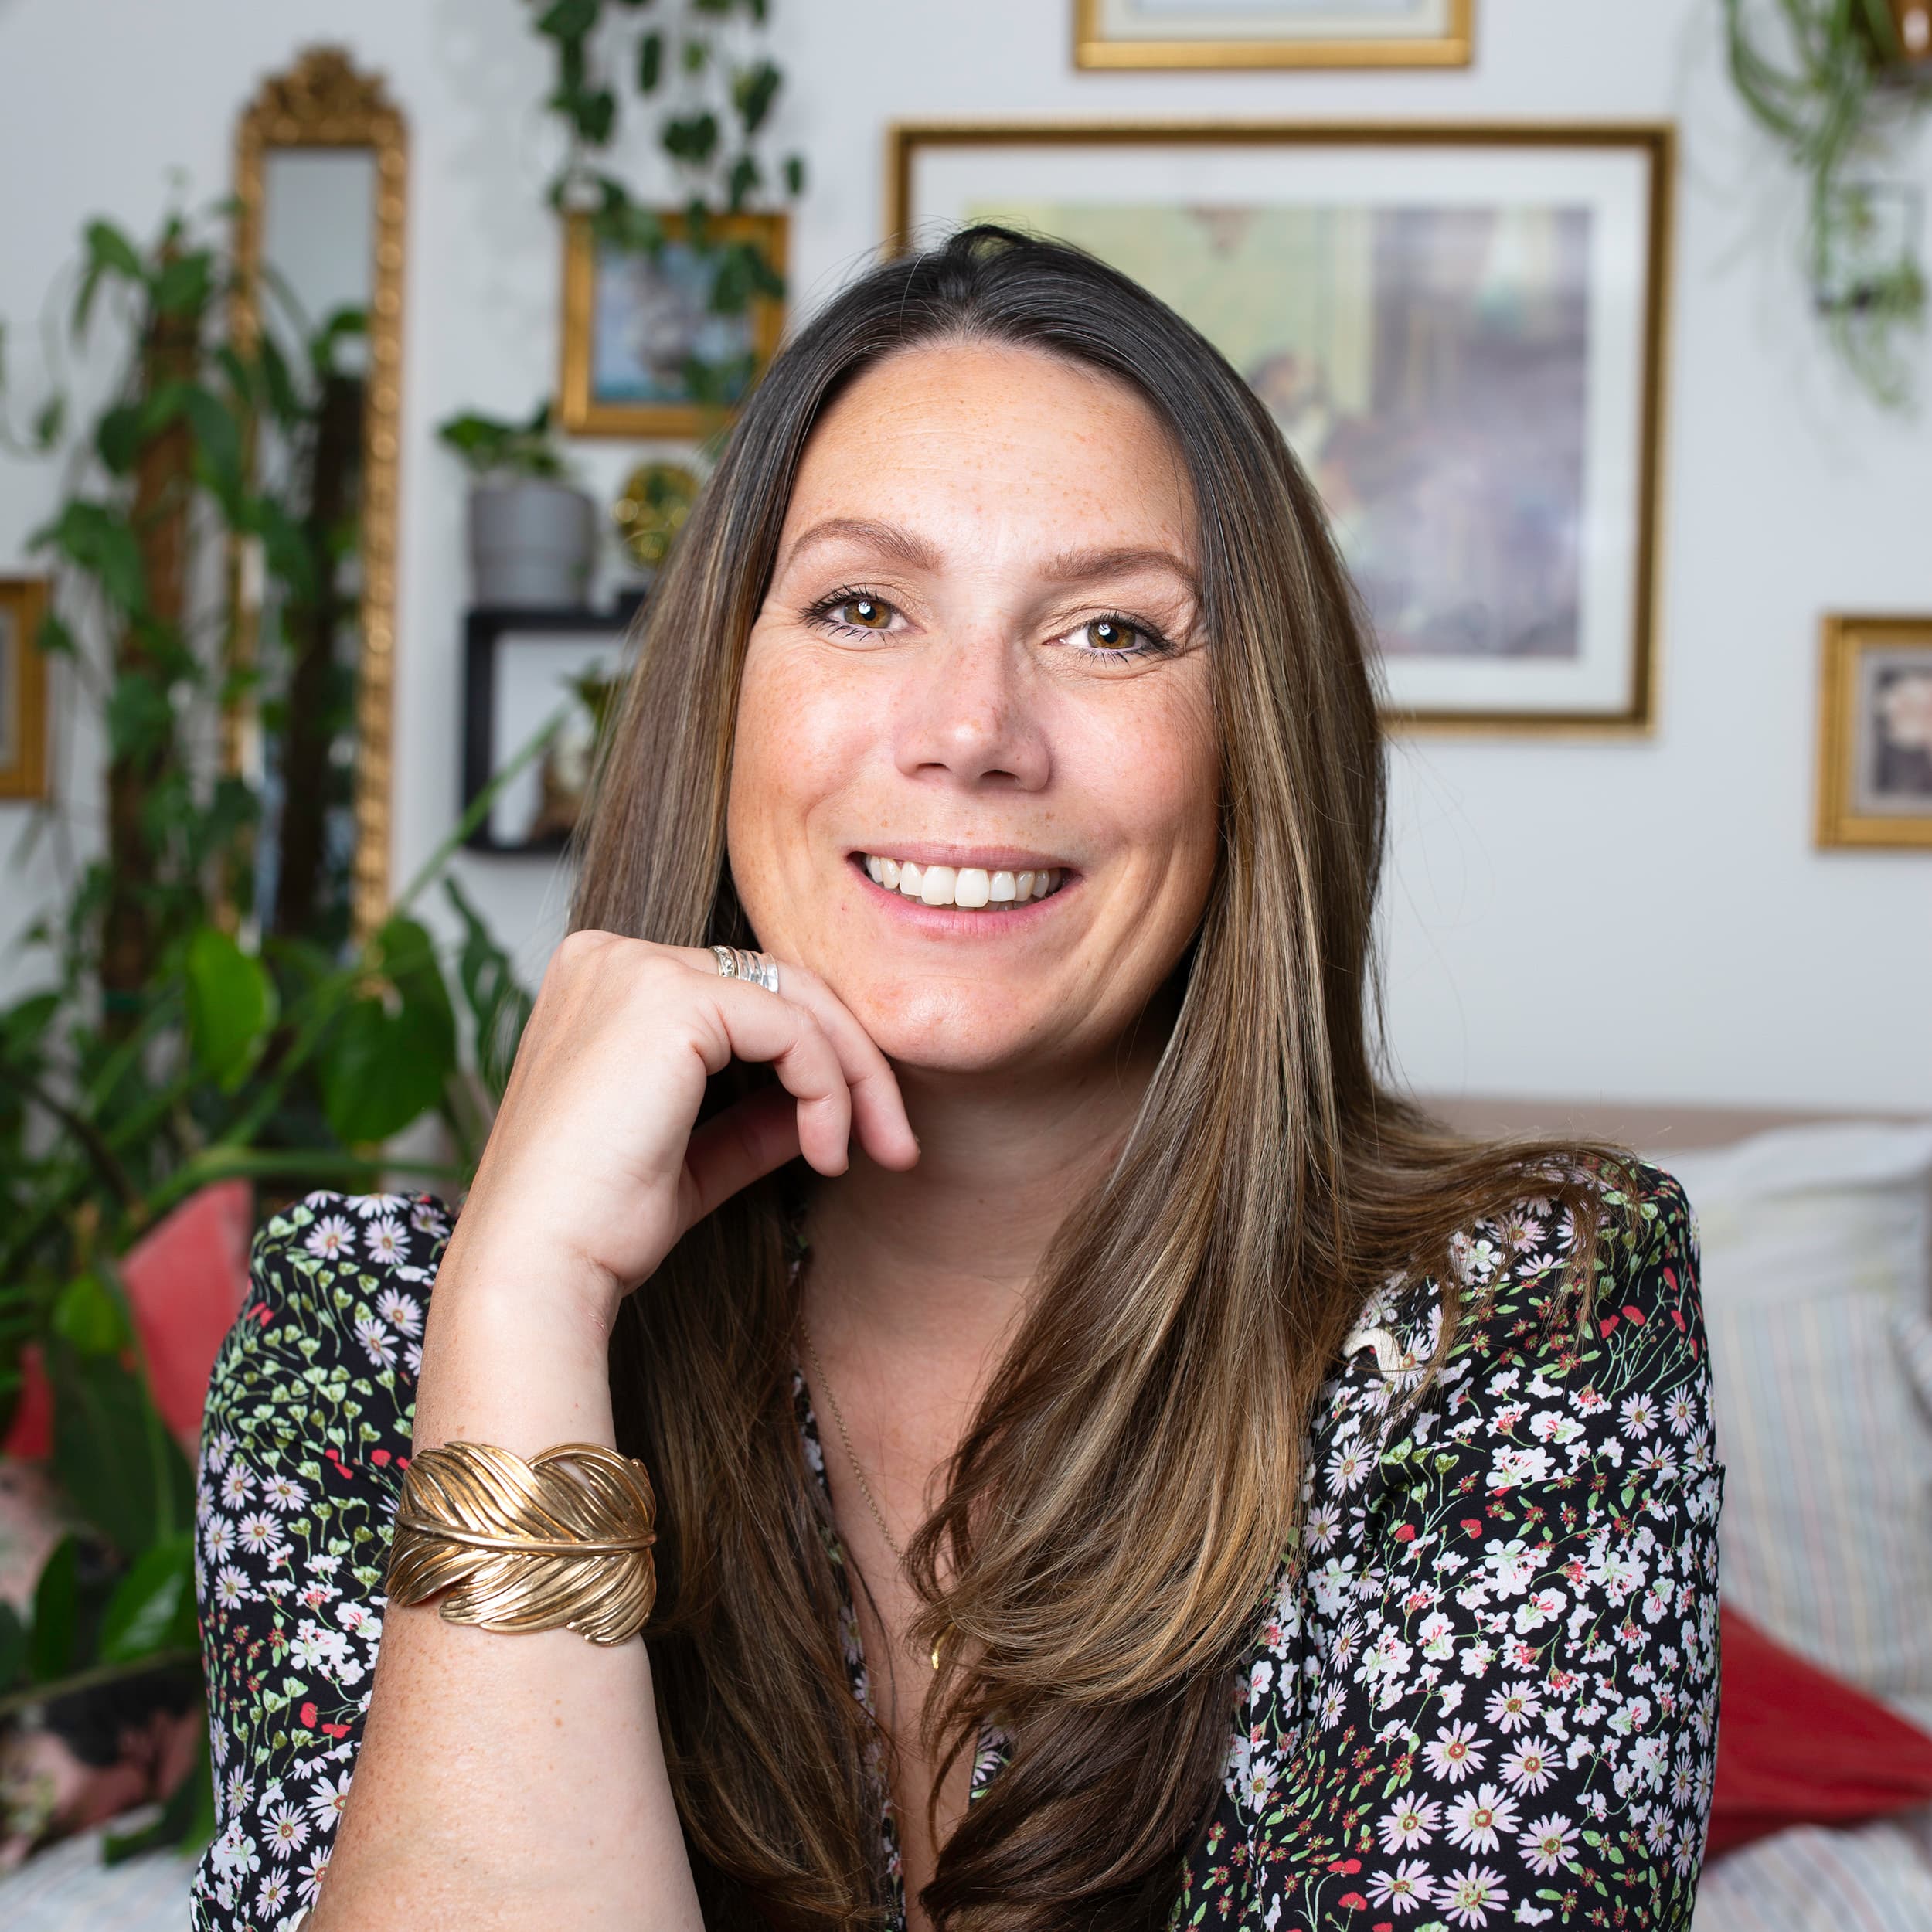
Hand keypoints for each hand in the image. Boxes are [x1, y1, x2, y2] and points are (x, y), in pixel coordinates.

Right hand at [445, 932, 917, 1328]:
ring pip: (798, 1000)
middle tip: (897, 1144)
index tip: (860, 1139)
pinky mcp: (666, 998)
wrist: (537, 1269)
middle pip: (780, 985)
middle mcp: (610, 955)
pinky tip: (827, 1153)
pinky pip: (792, 1030)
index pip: (745, 994)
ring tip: (876, 1152)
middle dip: (855, 1063)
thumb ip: (755, 1116)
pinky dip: (830, 1090)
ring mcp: (634, 968)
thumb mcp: (694, 1157)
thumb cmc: (596, 1227)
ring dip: (855, 1079)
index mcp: (602, 981)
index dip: (819, 1058)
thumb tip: (831, 1101)